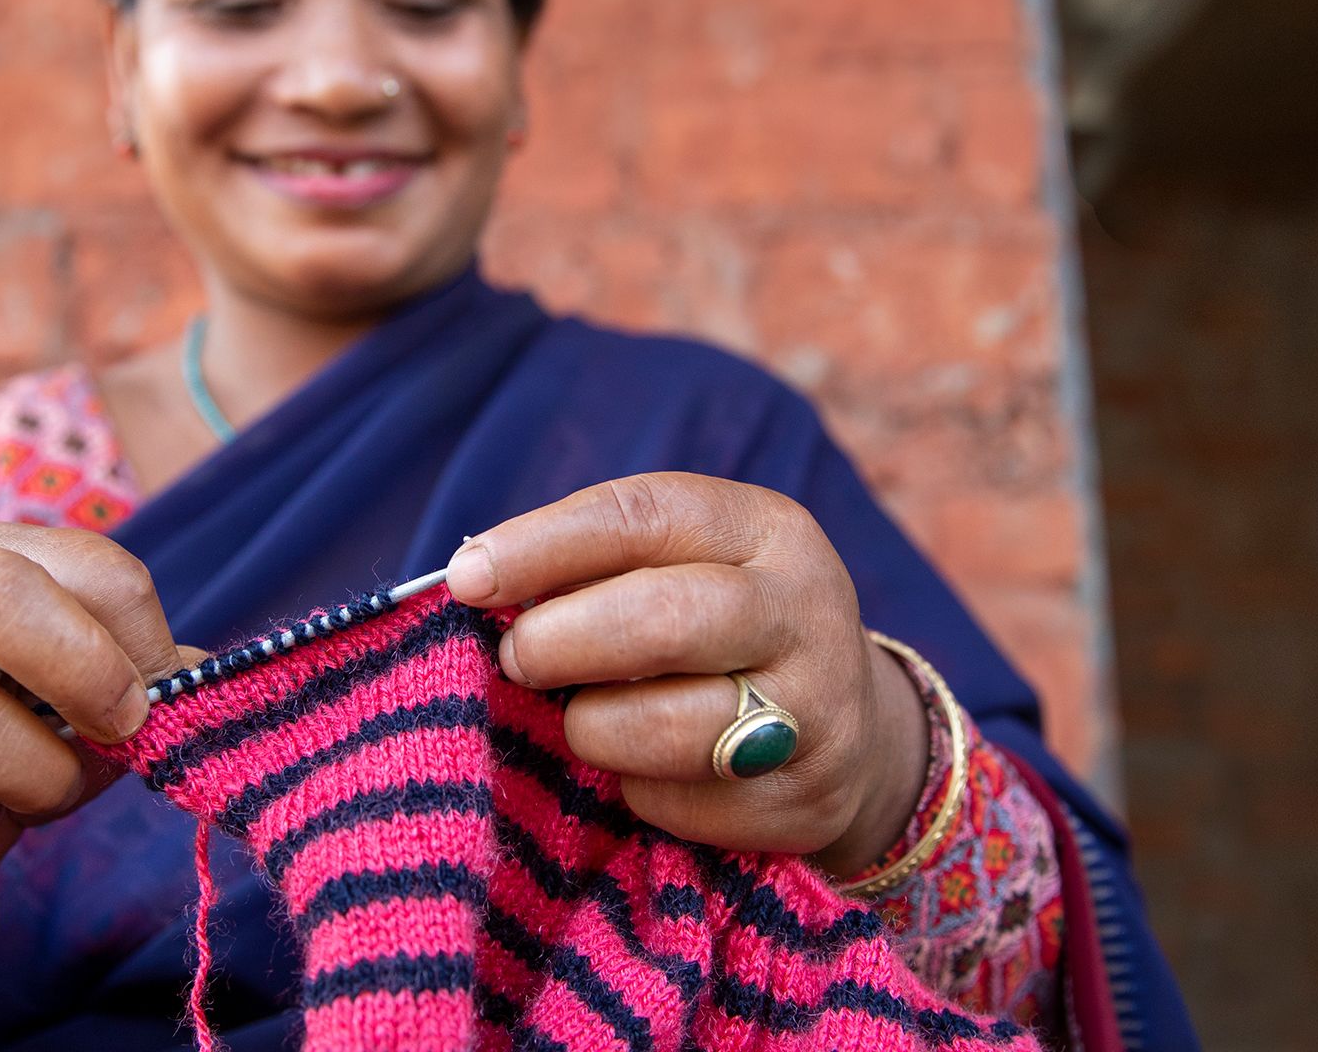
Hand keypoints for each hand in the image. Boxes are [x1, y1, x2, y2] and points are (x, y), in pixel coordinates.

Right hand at [0, 523, 188, 976]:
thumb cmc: (12, 731)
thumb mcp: (83, 694)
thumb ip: (146, 680)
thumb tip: (214, 686)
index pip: (95, 570)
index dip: (146, 646)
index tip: (158, 702)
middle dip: (81, 675)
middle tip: (116, 730)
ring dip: (30, 781)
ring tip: (34, 790)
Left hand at [444, 473, 929, 873]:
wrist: (850, 730)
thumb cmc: (715, 632)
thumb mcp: (680, 567)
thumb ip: (593, 569)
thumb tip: (473, 582)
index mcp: (763, 528)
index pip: (642, 516)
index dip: (542, 546)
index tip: (467, 579)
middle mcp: (804, 609)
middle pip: (665, 619)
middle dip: (564, 640)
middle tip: (517, 660)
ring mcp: (818, 708)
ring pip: (668, 724)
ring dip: (593, 727)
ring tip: (581, 719)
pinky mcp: (807, 797)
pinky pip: (682, 801)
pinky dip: (638, 789)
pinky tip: (643, 768)